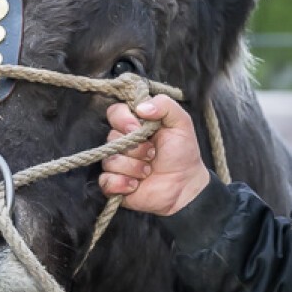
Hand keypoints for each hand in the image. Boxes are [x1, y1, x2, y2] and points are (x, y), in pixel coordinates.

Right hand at [99, 95, 210, 215]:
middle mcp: (124, 142)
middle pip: (111, 137)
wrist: (185, 186)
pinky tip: (136, 185)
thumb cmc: (183, 153)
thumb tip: (140, 108)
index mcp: (136, 124)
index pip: (115, 112)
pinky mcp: (115, 184)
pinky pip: (105, 181)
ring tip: (148, 171)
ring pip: (110, 160)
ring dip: (133, 167)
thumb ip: (164, 104)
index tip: (139, 129)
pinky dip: (121, 183)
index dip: (124, 120)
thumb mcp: (181, 123)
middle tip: (152, 154)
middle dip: (135, 148)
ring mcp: (118, 163)